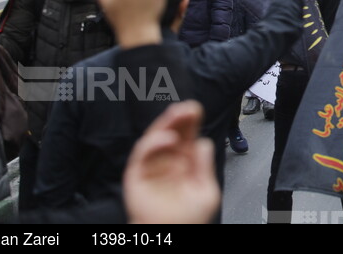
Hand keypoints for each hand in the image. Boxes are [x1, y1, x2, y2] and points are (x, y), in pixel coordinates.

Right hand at [123, 101, 218, 224]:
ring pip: (155, 138)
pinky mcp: (137, 174)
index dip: (190, 122)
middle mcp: (167, 162)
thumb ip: (204, 166)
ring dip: (165, 124)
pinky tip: (168, 138)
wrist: (169, 235)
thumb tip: (202, 142)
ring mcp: (152, 167)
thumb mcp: (206, 191)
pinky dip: (154, 143)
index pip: (187, 137)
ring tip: (178, 114)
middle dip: (178, 118)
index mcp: (184, 163)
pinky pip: (142, 153)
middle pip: (171, 133)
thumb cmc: (188, 219)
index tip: (196, 109)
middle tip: (187, 107)